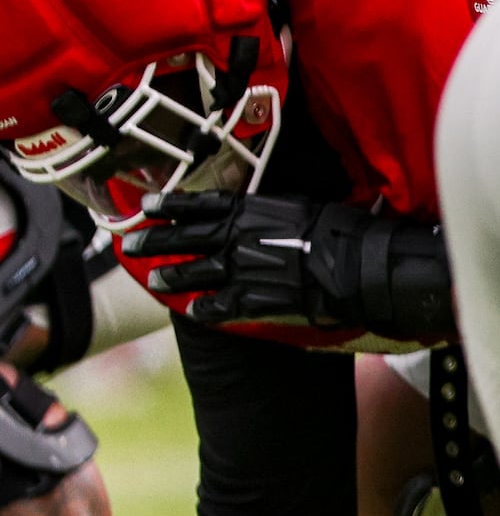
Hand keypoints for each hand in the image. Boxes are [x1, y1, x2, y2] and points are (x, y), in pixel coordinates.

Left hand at [122, 193, 329, 330]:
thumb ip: (271, 211)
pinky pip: (218, 305)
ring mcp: (240, 269)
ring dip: (171, 277)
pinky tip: (192, 310)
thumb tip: (263, 211)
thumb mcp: (301, 206)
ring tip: (155, 281)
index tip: (147, 205)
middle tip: (129, 245)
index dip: (170, 205)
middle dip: (154, 241)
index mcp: (250, 210)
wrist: (354, 265)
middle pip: (186, 237)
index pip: (200, 204)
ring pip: (194, 272)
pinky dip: (203, 308)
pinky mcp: (250, 299)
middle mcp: (237, 236)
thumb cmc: (338, 229)